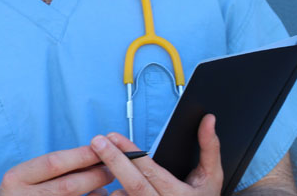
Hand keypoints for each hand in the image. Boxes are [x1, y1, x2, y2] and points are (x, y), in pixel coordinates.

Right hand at [0, 145, 114, 195]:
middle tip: (111, 168)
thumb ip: (49, 170)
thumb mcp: (23, 178)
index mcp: (16, 178)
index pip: (54, 163)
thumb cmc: (18, 195)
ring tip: (108, 186)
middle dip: (93, 176)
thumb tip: (88, 159)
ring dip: (94, 194)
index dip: (80, 156)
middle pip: (67, 186)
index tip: (100, 149)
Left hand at [90, 114, 222, 195]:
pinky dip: (110, 195)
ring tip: (95, 163)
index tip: (113, 136)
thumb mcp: (212, 177)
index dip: (131, 154)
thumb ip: (209, 148)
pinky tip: (100, 186)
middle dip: (114, 161)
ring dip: (108, 181)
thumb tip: (208, 119)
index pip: (151, 172)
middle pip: (134, 185)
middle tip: (97, 141)